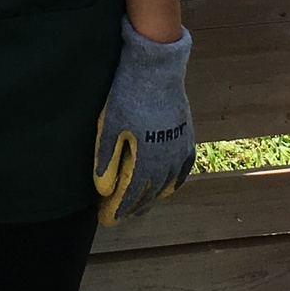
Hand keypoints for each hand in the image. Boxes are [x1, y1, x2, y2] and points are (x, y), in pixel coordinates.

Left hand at [92, 19, 193, 224]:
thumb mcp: (110, 127)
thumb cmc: (129, 97)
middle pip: (148, 195)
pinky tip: (166, 186)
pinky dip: (173, 183)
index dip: (116, 211)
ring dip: (151, 198)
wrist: (157, 72)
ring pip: (166, 186)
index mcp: (146, 163)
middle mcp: (166, 164)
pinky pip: (182, 171)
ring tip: (139, 204)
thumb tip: (102, 190)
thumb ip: (106, 161)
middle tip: (117, 213)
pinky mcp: (187, 139)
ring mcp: (180, 152)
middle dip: (132, 207)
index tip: (104, 218)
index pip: (129, 197)